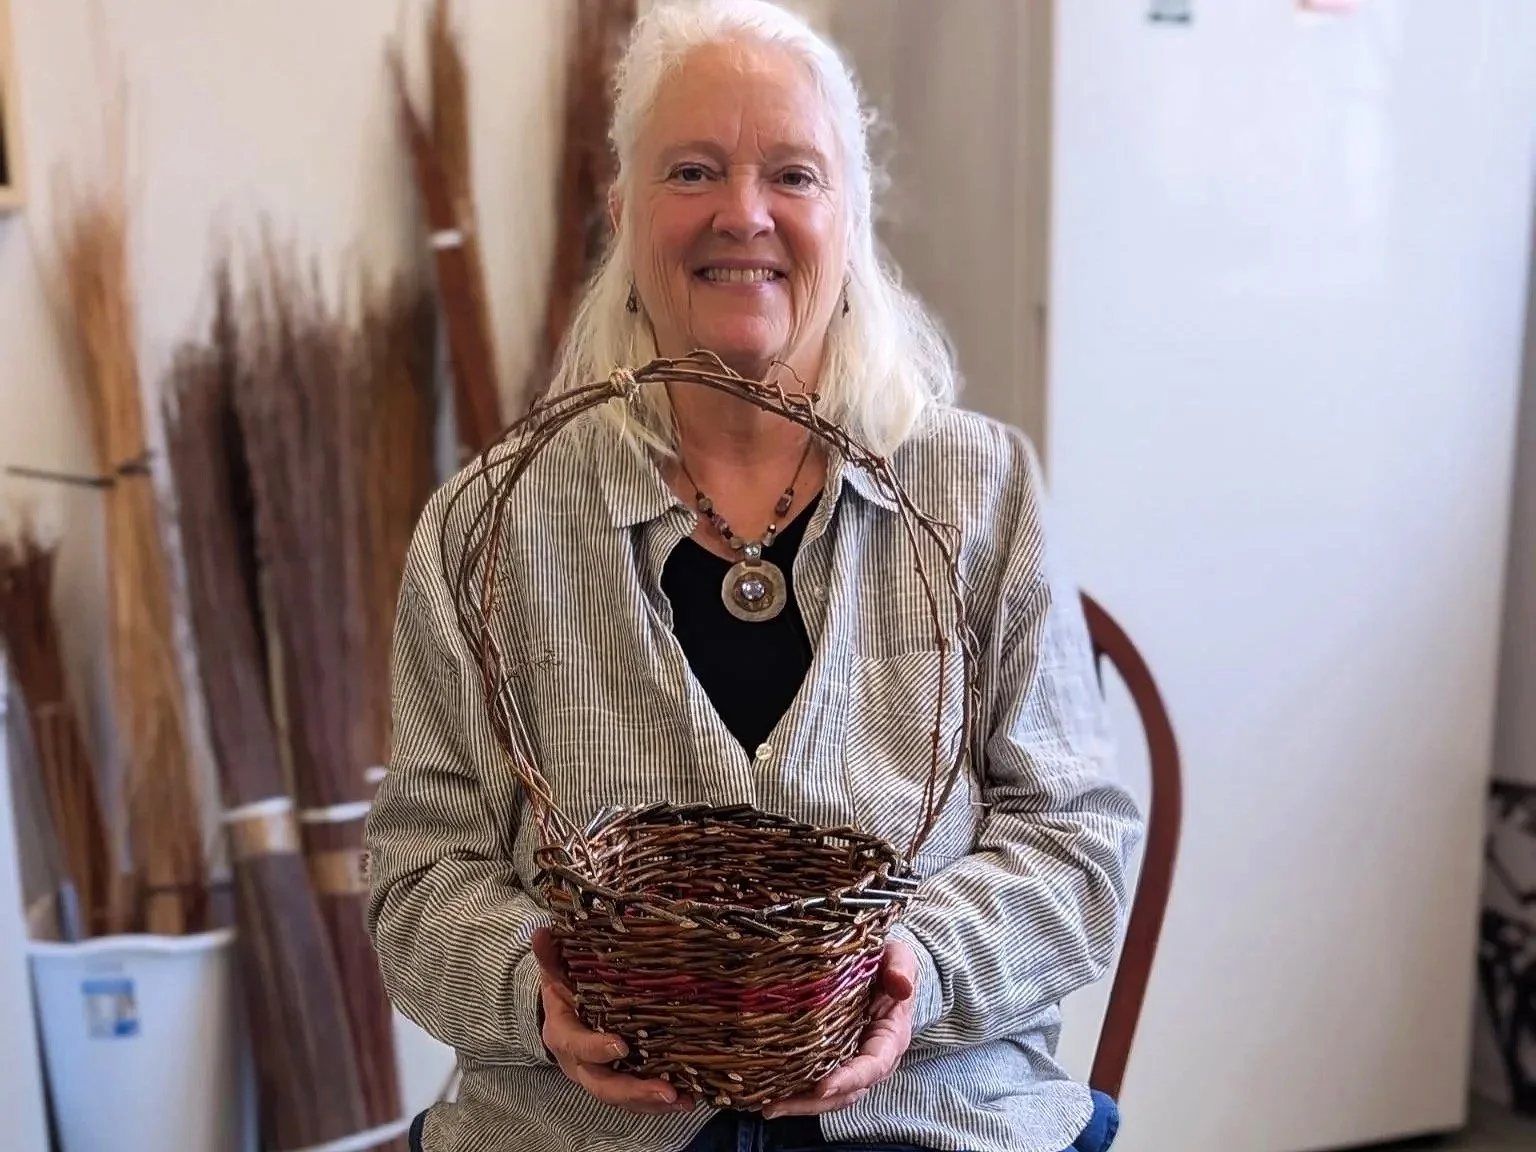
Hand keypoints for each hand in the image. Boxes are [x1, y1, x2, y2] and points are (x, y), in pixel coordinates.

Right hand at [531, 927, 696, 1114]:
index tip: (621, 1045)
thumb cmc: (564, 991)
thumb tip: (541, 930)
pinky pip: (636, 1099)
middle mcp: (581, 1064)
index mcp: (563, 1035)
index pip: (577, 1045)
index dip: (596, 1048)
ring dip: (652, 1101)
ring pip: (623, 1097)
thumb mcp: (556, 974)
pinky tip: (688, 1100)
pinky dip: (659, 1103)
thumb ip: (551, 956)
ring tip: (683, 1100)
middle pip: (603, 1084)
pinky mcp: (619, 1081)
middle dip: (633, 1090)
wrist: (561, 1017)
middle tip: (666, 1090)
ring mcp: (600, 1076)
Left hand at [762, 939, 918, 1119]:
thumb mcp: (899, 959)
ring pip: (830, 1095)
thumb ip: (901, 969)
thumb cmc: (889, 965)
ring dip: (800, 1103)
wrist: (883, 970)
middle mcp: (873, 1059)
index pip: (873, 1066)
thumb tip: (901, 985)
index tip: (822, 1088)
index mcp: (891, 1038)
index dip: (848, 1079)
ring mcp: (852, 1063)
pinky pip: (817, 1081)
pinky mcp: (834, 1058)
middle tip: (777, 1106)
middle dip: (813, 1102)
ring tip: (767, 1106)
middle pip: (846, 1092)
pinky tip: (769, 1094)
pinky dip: (796, 1091)